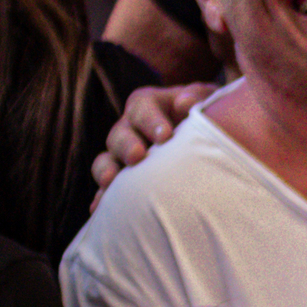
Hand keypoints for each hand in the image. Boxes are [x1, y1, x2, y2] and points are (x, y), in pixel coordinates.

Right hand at [90, 79, 206, 205]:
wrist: (207, 138)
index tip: (165, 135)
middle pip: (119, 134)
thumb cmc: (206, 113)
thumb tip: (185, 103)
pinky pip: (108, 188)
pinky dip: (102, 197)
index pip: (142, 107)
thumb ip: (198, 96)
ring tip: (110, 182)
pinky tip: (99, 210)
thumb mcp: (207, 99)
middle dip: (126, 145)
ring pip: (106, 159)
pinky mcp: (125, 178)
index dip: (150, 120)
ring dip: (106, 170)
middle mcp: (131, 128)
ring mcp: (124, 154)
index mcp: (148, 105)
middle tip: (138, 156)